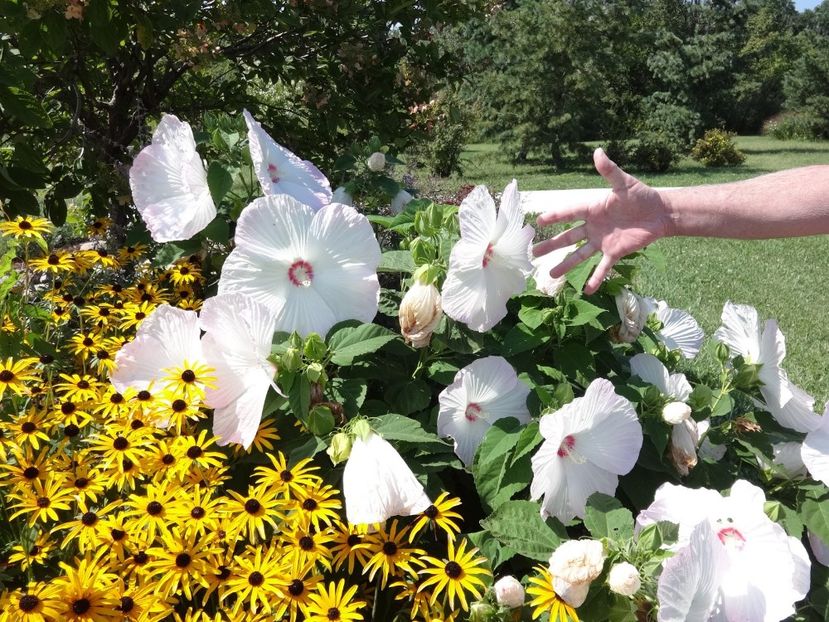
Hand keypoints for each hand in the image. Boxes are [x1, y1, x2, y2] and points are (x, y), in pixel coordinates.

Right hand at [532, 148, 671, 294]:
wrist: (660, 213)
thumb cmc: (642, 196)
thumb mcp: (625, 183)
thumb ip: (609, 171)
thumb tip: (598, 152)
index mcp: (592, 209)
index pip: (569, 213)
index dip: (555, 217)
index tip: (538, 221)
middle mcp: (593, 227)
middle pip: (567, 237)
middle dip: (550, 245)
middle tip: (533, 253)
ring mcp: (602, 241)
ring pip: (580, 255)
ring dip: (566, 265)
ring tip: (551, 275)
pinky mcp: (615, 252)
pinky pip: (603, 267)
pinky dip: (596, 278)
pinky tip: (587, 290)